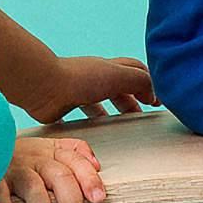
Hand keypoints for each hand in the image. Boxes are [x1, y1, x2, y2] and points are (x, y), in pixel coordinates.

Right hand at [0, 133, 106, 202]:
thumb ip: (72, 152)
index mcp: (49, 150)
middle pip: (59, 176)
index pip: (75, 159)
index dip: (89, 178)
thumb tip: (97, 165)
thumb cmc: (17, 155)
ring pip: (34, 190)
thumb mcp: (44, 148)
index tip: (99, 198)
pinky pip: (1, 199)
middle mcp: (33, 157)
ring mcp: (11, 167)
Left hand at [26, 55, 158, 125]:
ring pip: (99, 102)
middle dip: (132, 101)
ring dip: (111, 113)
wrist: (44, 86)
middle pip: (118, 87)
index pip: (134, 70)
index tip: (157, 100)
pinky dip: (88, 124)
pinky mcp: (63, 106)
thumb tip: (155, 92)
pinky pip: (79, 115)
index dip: (148, 83)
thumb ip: (140, 81)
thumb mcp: (118, 76)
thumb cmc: (80, 78)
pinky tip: (93, 134)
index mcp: (109, 68)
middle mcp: (94, 77)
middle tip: (141, 118)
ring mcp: (78, 91)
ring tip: (120, 130)